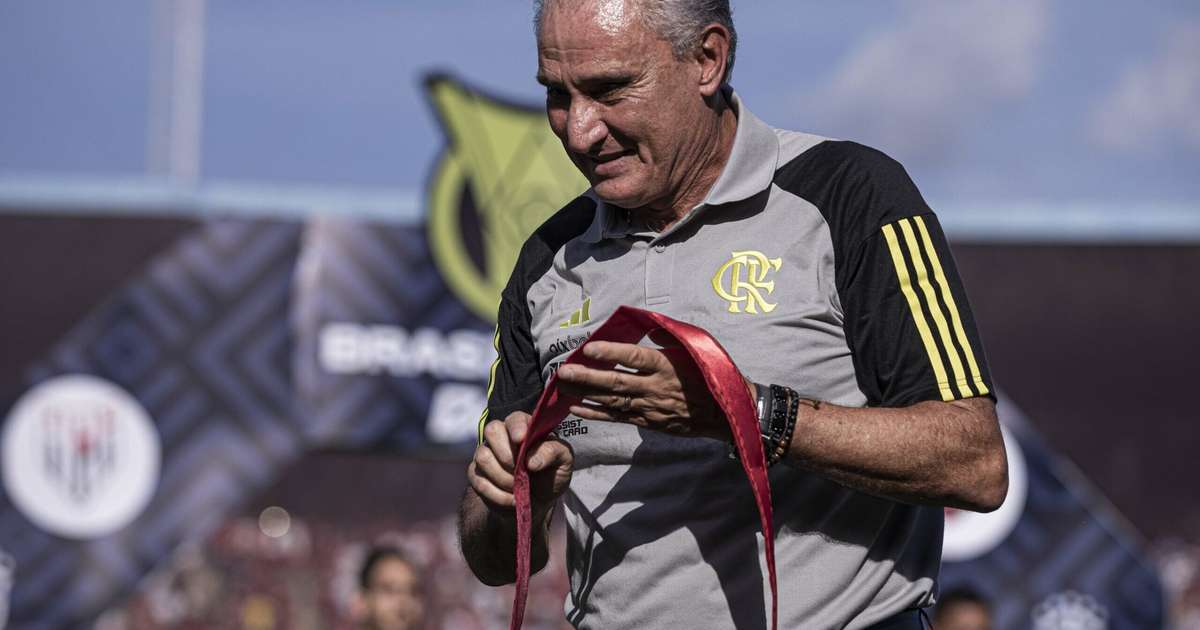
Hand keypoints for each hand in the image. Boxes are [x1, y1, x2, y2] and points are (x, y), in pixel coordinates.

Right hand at [468, 411, 573, 518]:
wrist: (537, 502)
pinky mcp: (476, 474)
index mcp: (525, 427)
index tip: (521, 440)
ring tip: (517, 488)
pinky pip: (478, 480)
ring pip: (482, 456)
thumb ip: (553, 452)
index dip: (516, 428)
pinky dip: (496, 494)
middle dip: (507, 455)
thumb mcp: (563, 462)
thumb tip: (531, 460)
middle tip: (521, 472)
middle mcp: (502, 436)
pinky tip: (511, 499)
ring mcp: (486, 453)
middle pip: (492, 430)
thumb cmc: (551, 475)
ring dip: (502, 477)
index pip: (515, 419)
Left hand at [556, 335, 749, 440]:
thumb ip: (667, 339)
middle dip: (588, 377)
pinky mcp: (648, 422)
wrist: (724, 413)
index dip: (611, 353)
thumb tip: (644, 327)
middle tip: (563, 371)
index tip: (589, 348)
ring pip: (613, 400)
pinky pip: (618, 417)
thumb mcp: (694, 349)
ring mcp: (650, 407)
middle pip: (617, 382)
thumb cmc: (709, 375)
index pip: (635, 357)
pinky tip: (577, 407)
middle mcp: (656, 387)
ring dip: (586, 394)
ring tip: (562, 387)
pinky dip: (596, 413)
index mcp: (667, 365)